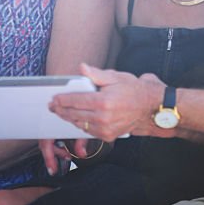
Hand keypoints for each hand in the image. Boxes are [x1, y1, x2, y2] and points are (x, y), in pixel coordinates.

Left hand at [49, 64, 165, 141]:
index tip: (54, 99)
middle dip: (61, 110)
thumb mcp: (116, 77)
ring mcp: (105, 128)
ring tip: (62, 112)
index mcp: (103, 101)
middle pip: (74, 114)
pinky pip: (89, 131)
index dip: (62, 100)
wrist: (150, 107)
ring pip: (79, 124)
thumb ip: (96, 74)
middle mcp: (103, 117)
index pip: (75, 100)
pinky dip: (81, 125)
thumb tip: (82, 68)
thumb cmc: (133, 90)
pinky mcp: (108, 136)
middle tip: (53, 106)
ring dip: (69, 118)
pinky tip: (77, 119)